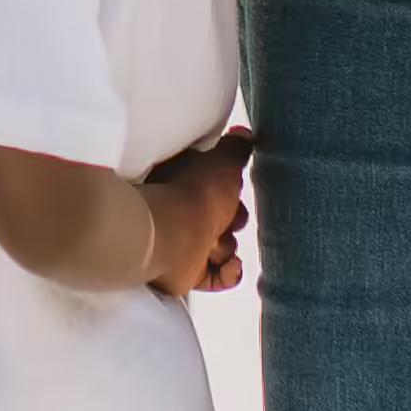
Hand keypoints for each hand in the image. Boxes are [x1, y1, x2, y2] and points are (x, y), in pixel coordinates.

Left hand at [139, 128, 254, 298]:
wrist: (167, 233)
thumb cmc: (194, 193)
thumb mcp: (222, 162)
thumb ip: (235, 149)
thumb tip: (244, 133)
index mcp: (190, 185)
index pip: (220, 190)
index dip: (233, 192)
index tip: (235, 191)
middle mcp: (185, 214)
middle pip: (226, 221)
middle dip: (233, 221)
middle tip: (227, 220)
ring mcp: (185, 245)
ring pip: (223, 249)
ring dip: (226, 247)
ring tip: (214, 243)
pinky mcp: (187, 273)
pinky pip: (219, 277)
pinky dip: (228, 273)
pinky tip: (229, 265)